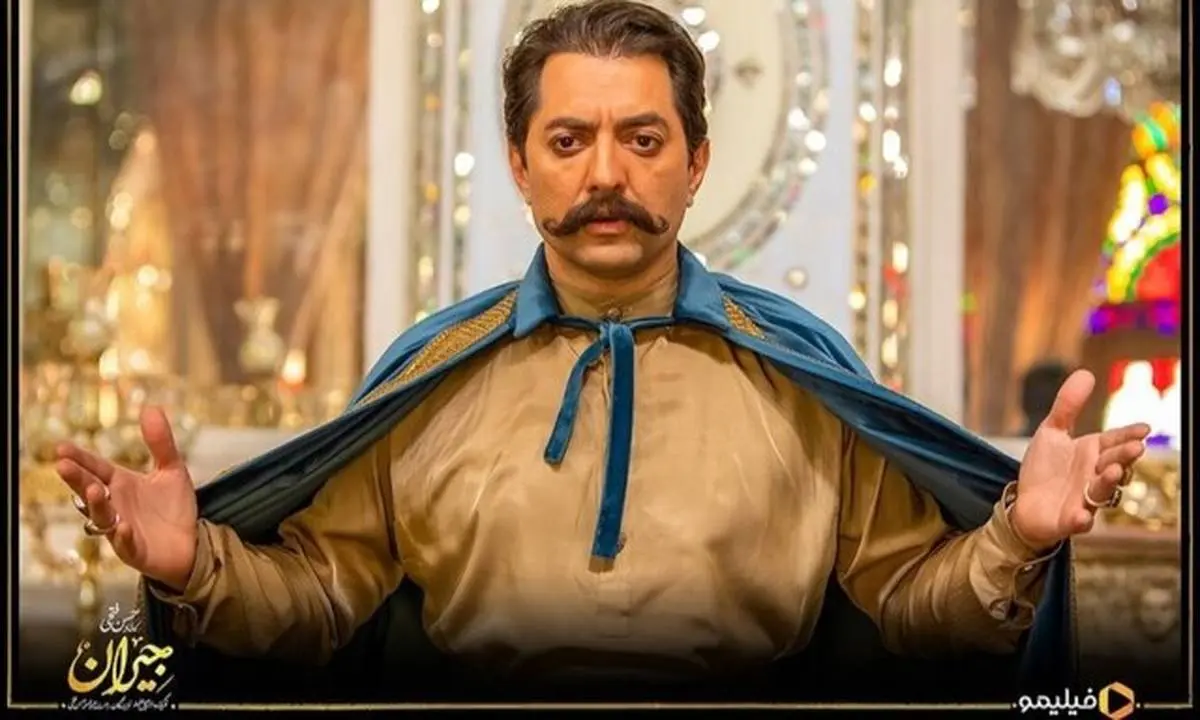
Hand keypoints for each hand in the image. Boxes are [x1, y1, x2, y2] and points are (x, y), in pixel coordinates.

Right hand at [55, 406, 198, 591]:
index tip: (61, 448)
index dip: (80, 459)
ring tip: (95, 489)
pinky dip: (122, 536)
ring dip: (97, 504)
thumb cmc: (174, 508)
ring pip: (102, 517)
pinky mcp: (135, 550)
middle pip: (90, 490)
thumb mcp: (172, 470)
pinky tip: (123, 527)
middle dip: (77, 479)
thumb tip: (151, 408)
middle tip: (63, 465)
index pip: (97, 468)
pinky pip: (124, 544)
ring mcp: (121, 529)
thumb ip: (161, 442)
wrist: (191, 543)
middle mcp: (115, 505)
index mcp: (121, 484)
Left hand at [1009, 370, 1150, 550]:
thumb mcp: (1052, 433)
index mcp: (1092, 453)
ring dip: (1107, 483)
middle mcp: (1094, 476)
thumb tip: (1086, 373)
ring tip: (1112, 471)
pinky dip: (1081, 520)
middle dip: (1124, 456)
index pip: (1115, 441)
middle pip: (1114, 464)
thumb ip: (1068, 406)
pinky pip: (1078, 522)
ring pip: (1101, 492)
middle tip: (1135, 447)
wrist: (1025, 504)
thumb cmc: (1045, 469)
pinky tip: (1081, 516)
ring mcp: (1085, 500)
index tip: (1144, 428)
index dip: (1129, 435)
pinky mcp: (1068, 520)